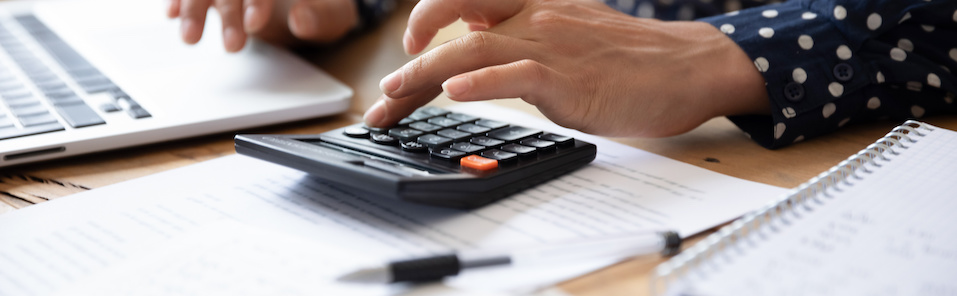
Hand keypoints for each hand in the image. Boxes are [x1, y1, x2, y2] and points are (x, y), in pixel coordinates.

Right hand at [167, 0, 358, 51]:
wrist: (316, 7)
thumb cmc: (326, 11)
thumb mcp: (334, 18)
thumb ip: (321, 18)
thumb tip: (302, 18)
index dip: (257, 0)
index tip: (255, 24)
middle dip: (228, 12)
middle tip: (233, 47)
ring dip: (194, 9)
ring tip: (190, 39)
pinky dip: (180, 1)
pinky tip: (170, 15)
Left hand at [363, 0, 769, 137]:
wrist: (686, 66)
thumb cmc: (628, 58)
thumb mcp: (567, 32)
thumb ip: (521, 34)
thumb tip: (472, 44)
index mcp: (533, 3)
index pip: (463, 4)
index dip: (425, 21)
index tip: (403, 50)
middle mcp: (536, 15)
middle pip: (454, 26)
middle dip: (409, 63)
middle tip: (383, 98)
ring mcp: (551, 43)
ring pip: (472, 46)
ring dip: (424, 74)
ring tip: (394, 97)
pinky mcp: (570, 76)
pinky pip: (517, 72)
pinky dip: (481, 79)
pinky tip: (456, 90)